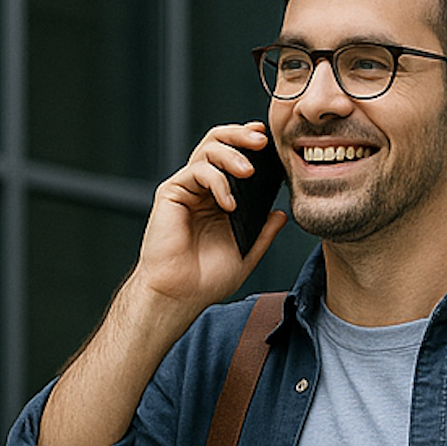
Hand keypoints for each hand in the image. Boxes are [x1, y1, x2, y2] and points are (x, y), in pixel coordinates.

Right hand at [38, 122, 286, 445]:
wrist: (170, 309)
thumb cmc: (202, 290)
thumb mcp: (242, 258)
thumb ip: (259, 233)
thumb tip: (283, 208)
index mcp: (215, 201)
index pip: (236, 161)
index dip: (254, 148)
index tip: (279, 148)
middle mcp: (195, 192)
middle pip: (220, 144)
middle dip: (243, 136)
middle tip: (266, 139)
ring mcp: (178, 195)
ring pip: (205, 151)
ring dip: (229, 153)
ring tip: (248, 168)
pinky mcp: (164, 202)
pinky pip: (189, 176)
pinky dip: (212, 179)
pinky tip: (229, 195)